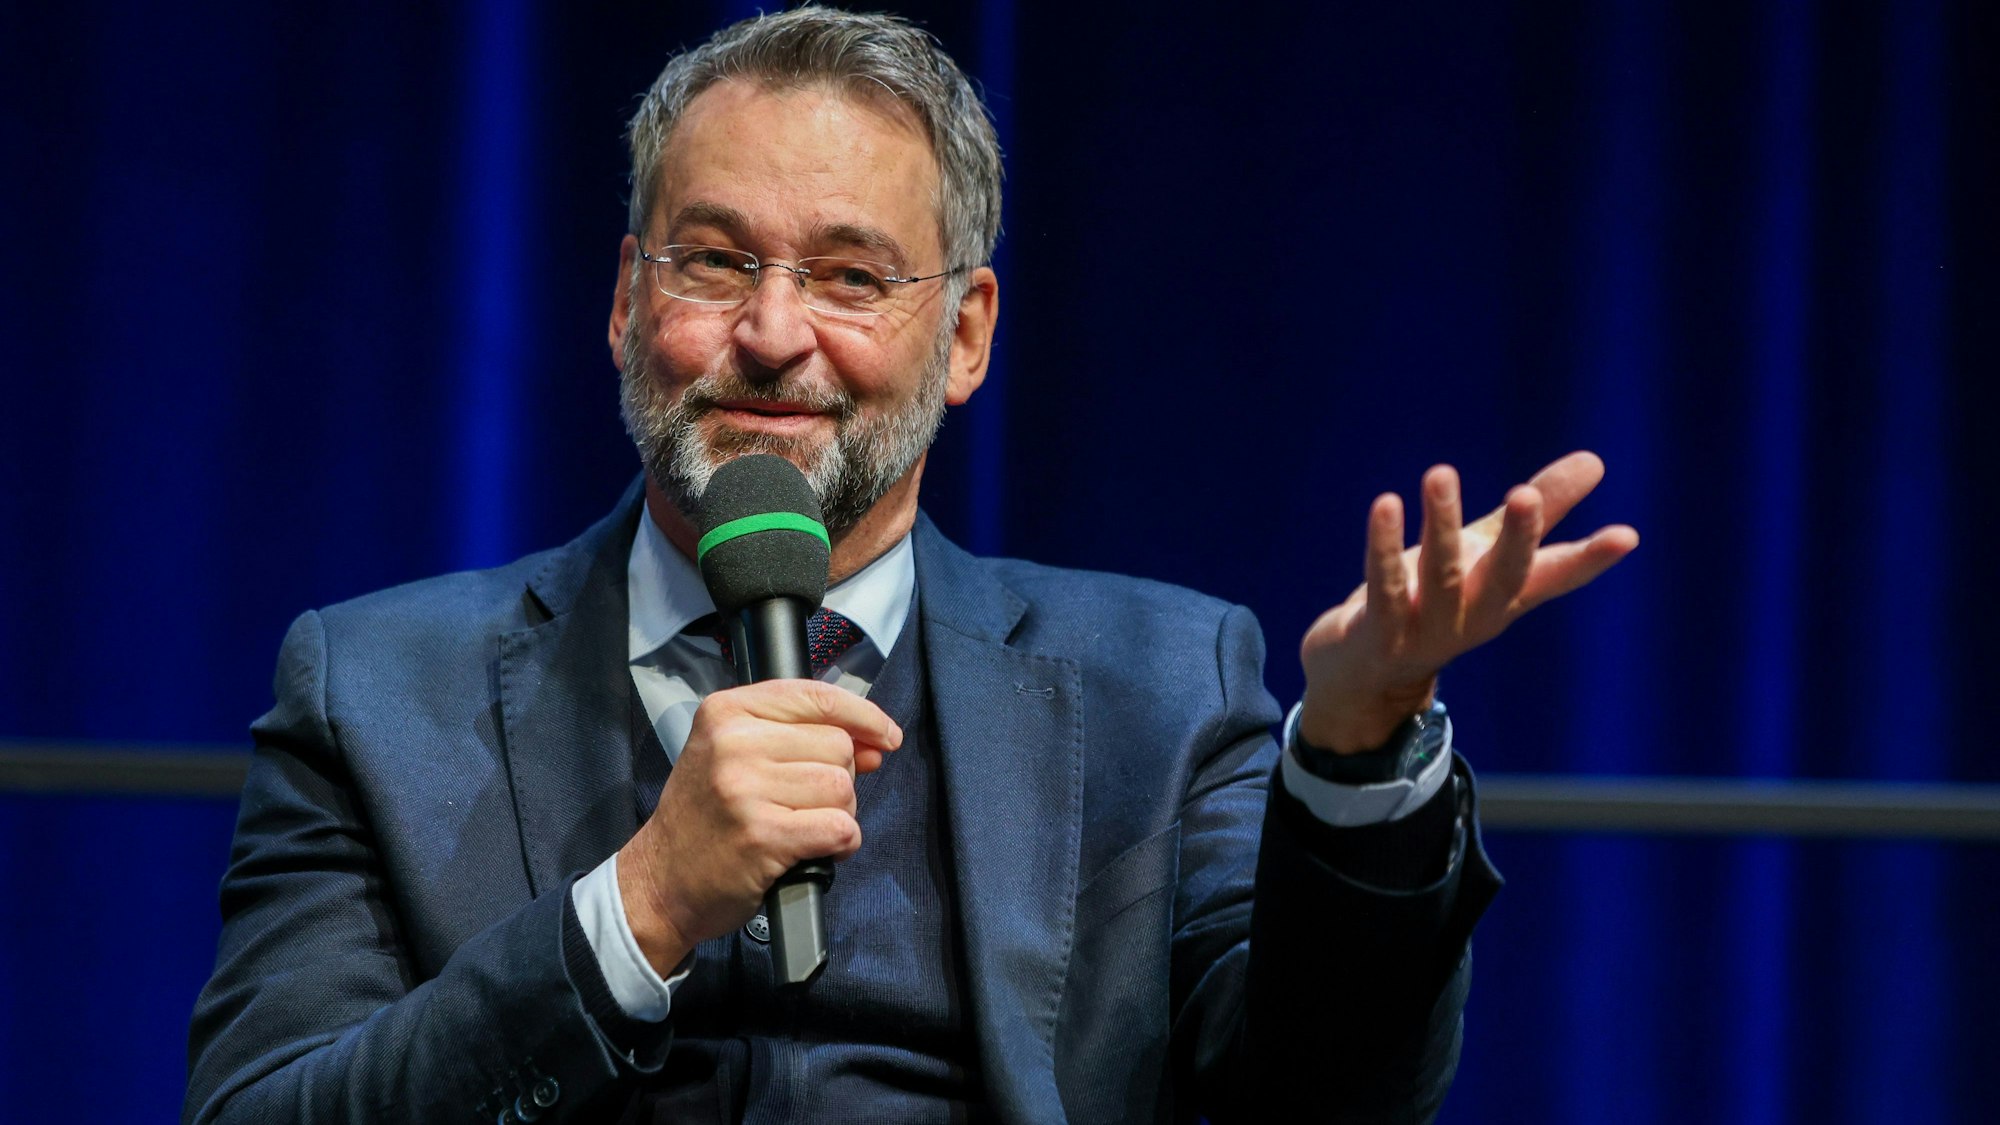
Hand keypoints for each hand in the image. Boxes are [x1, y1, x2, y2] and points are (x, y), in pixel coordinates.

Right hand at [616, 679, 901, 973]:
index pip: (817, 696)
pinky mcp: (762, 836)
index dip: (863, 716)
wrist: (661, 882)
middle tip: (806, 804)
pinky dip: (842, 842)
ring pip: (842, 787)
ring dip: (840, 813)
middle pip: (837, 745)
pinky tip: (818, 849)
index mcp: (726, 712)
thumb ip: (804, 739)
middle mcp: (733, 743)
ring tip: (804, 827)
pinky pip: (839, 827)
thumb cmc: (705, 818)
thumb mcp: (736, 757)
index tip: (887, 736)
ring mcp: (745, 789)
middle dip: (840, 778)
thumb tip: (876, 742)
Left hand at [1298, 451, 1638, 752]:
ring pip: (1441, 575)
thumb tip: (1596, 460)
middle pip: (1504, 578)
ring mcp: (1426, 629)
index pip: (1556, 576)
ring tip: (1440, 473)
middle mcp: (1473, 616)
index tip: (1627, 536)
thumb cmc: (1433, 599)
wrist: (1364, 673)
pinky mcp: (1379, 632)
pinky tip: (1386, 505)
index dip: (1591, 560)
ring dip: (1442, 524)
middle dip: (1517, 539)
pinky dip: (1384, 546)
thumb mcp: (1485, 550)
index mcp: (1504, 596)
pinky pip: (1382, 585)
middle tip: (1526, 495)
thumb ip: (1538, 510)